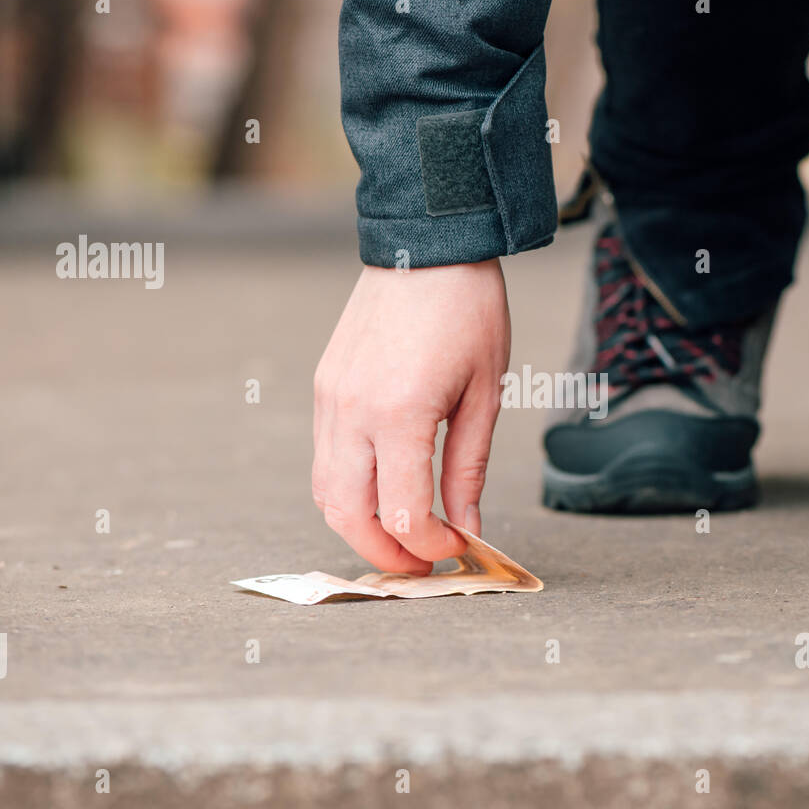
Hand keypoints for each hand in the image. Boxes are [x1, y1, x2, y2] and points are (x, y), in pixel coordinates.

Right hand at [312, 259, 509, 572]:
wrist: (426, 243)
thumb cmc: (469, 312)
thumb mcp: (485, 394)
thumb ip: (468, 469)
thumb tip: (467, 528)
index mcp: (401, 414)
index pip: (405, 513)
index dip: (433, 545)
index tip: (459, 547)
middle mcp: (353, 412)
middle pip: (349, 516)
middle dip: (385, 553)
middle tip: (422, 565)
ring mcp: (330, 399)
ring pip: (326, 493)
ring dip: (360, 527)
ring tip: (402, 536)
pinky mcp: (323, 388)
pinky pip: (324, 459)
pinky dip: (348, 491)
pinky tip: (385, 493)